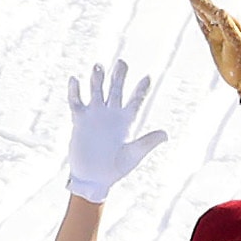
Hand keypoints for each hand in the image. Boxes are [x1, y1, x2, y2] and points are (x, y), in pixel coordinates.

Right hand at [66, 60, 166, 203]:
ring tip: (98, 66)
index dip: (141, 89)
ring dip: (97, 79)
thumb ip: (147, 142)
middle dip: (119, 76)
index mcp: (126, 122)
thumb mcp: (134, 154)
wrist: (94, 177)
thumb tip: (165, 134)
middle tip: (122, 62)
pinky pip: (76, 102)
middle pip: (116, 90)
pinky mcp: (80, 120)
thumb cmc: (115, 169)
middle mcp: (111, 115)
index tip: (148, 77)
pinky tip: (75, 80)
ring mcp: (95, 115)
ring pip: (96, 91)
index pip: (135, 101)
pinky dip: (75, 91)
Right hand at [189, 0, 240, 97]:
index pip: (214, 11)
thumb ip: (228, 27)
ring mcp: (219, 34)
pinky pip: (204, 28)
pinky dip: (200, 20)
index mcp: (230, 24)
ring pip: (205, 17)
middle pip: (209, 10)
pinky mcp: (214, 43)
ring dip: (198, 7)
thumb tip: (220, 10)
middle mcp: (224, 27)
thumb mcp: (237, 43)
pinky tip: (196, 14)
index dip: (202, 2)